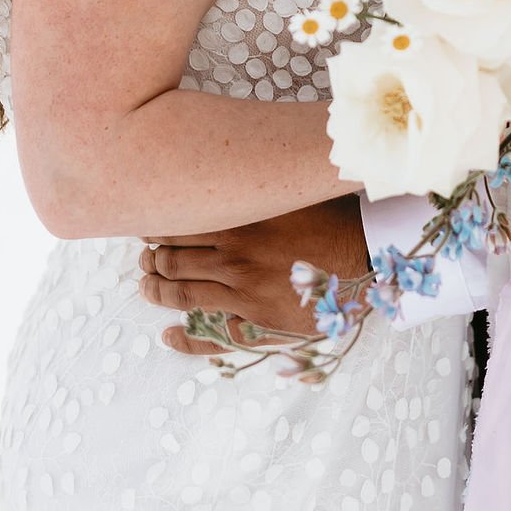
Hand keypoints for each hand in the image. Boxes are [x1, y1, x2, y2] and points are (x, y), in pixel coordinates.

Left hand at [141, 197, 369, 356]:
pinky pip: (211, 336)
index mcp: (239, 222)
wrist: (368, 256)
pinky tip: (169, 336)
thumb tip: (218, 171)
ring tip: (147, 288)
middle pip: (171, 261)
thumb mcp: (286, 194)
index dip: (155, 229)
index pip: (177, 226)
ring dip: (156, 292)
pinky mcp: (259, 324)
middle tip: (143, 260)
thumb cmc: (331, 218)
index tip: (146, 230)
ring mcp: (244, 294)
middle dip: (150, 261)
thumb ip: (252, 191)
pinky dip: (185, 340)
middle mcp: (235, 258)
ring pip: (182, 296)